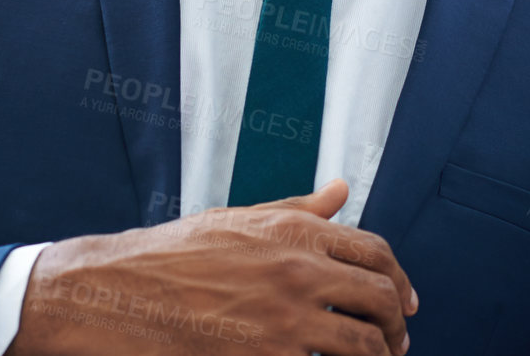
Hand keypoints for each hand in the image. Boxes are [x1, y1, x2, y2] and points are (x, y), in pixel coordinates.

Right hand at [4, 178, 418, 355]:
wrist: (123, 293)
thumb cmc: (176, 255)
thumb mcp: (239, 219)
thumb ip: (299, 209)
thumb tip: (342, 189)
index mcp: (294, 229)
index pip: (374, 252)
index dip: (400, 280)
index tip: (406, 301)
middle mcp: (299, 268)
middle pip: (380, 298)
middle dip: (397, 324)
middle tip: (397, 340)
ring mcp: (287, 318)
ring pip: (364, 345)